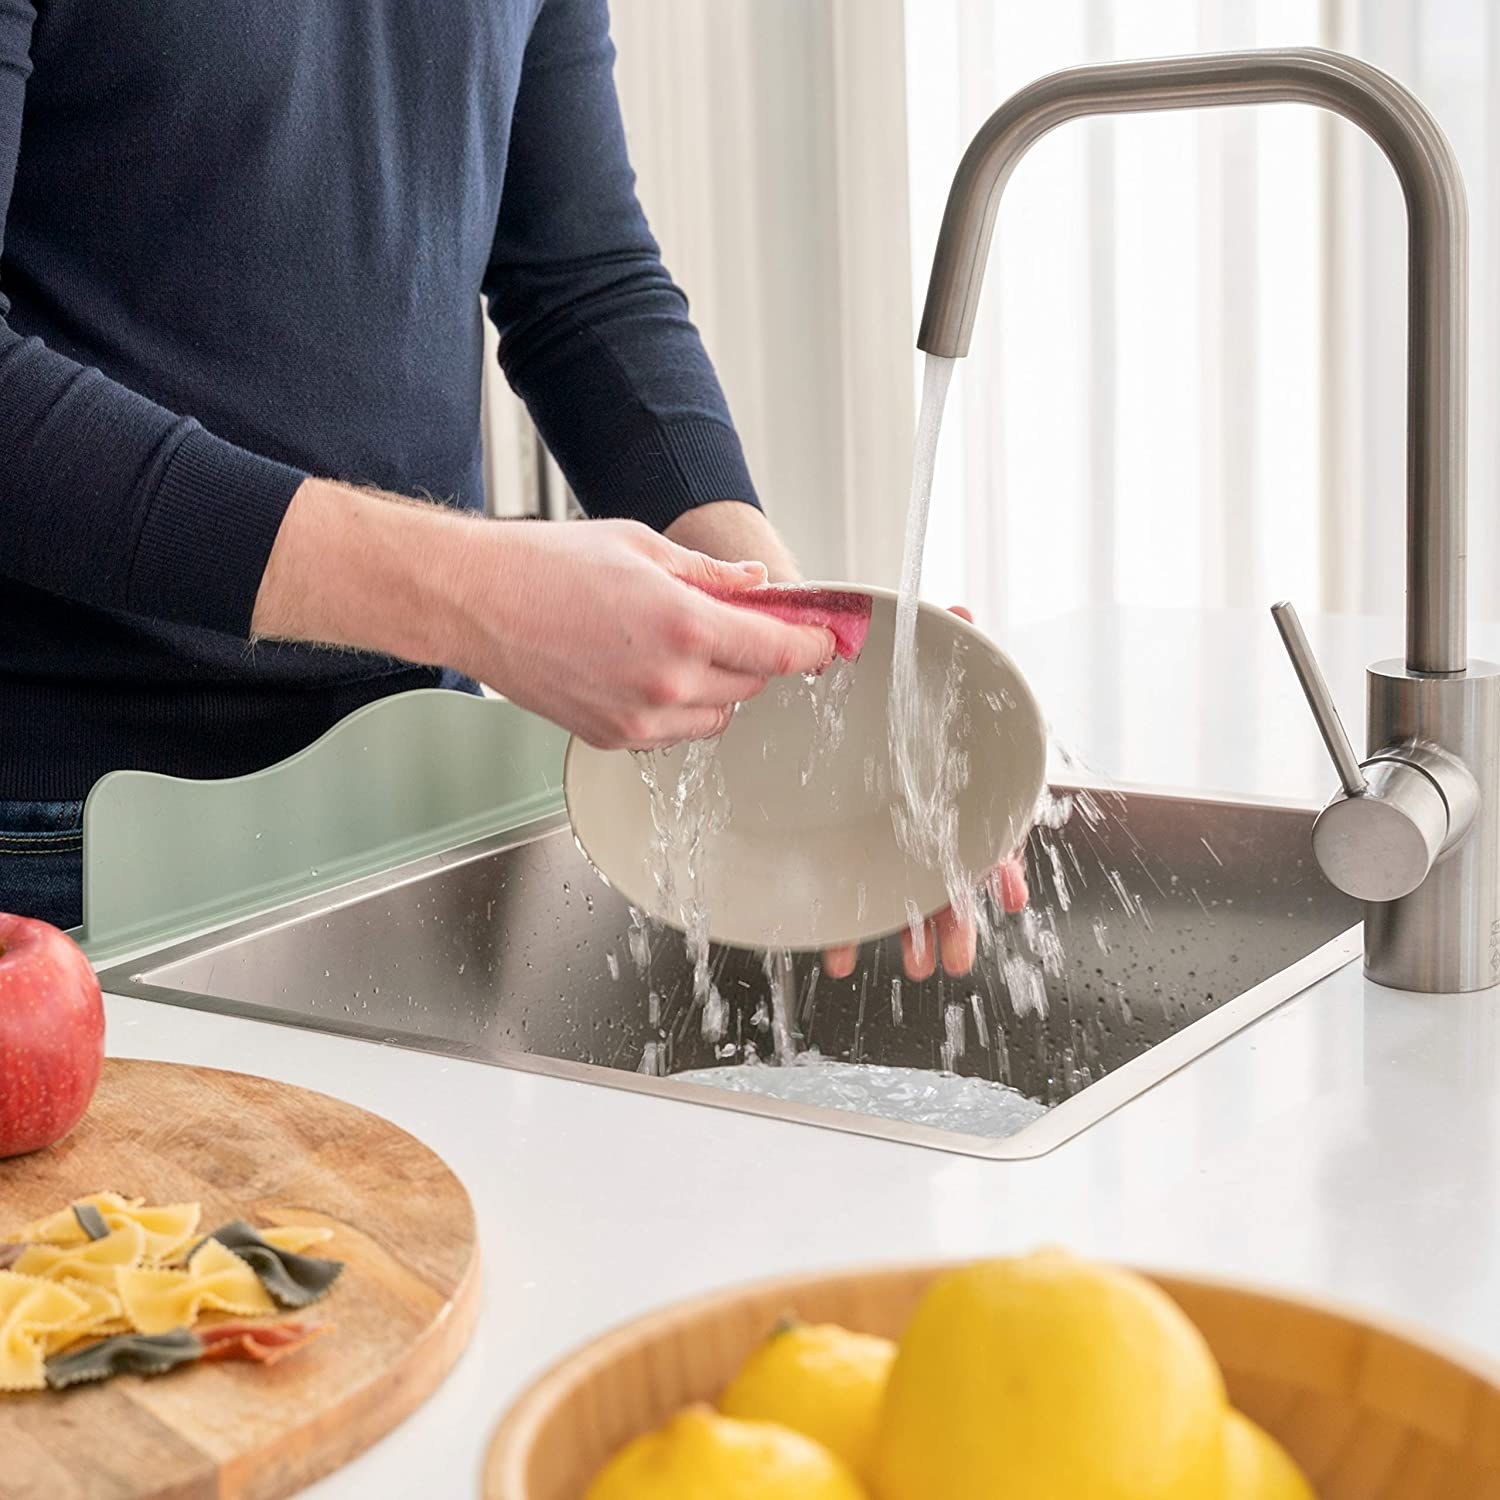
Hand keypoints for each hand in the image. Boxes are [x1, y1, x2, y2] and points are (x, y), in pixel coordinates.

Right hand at [470, 518, 837, 747]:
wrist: (475, 601)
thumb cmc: (546, 566)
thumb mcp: (641, 547)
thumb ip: (709, 573)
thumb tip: (755, 583)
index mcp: (685, 625)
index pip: (780, 650)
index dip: (812, 644)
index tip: (823, 639)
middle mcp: (668, 682)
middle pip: (752, 685)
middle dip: (754, 655)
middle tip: (733, 624)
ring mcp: (639, 718)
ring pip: (717, 718)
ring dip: (718, 688)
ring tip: (679, 647)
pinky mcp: (611, 739)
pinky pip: (672, 734)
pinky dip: (678, 711)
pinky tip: (646, 673)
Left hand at [823, 605, 1029, 981]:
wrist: (822, 674)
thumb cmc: (879, 670)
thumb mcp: (910, 650)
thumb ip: (941, 638)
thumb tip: (964, 611)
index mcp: (953, 776)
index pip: (986, 824)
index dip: (998, 862)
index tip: (1007, 896)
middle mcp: (924, 811)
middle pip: (948, 872)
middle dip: (955, 919)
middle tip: (955, 959)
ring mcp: (883, 831)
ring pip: (904, 892)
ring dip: (910, 933)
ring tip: (913, 967)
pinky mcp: (841, 844)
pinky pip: (847, 892)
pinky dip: (845, 927)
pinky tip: (838, 955)